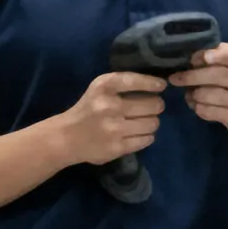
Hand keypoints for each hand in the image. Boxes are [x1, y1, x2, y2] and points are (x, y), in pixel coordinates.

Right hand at [38, 72, 168, 167]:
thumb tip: (157, 85)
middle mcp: (109, 106)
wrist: (66, 138)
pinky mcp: (117, 147)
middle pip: (152, 105)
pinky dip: (147, 136)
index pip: (135, 81)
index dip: (152, 83)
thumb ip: (122, 85)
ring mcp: (114, 128)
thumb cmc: (88, 109)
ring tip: (144, 122)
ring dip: (152, 122)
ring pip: (152, 123)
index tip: (161, 86)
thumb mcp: (99, 89)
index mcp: (103, 87)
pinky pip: (146, 139)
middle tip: (153, 107)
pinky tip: (139, 133)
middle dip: (156, 105)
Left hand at [171, 44, 227, 128]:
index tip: (193, 58)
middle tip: (175, 78)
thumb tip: (189, 58)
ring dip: (194, 94)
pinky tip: (195, 105)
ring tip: (188, 94)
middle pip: (219, 75)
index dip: (214, 55)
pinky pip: (210, 111)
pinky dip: (197, 108)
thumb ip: (211, 60)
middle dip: (193, 76)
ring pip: (212, 94)